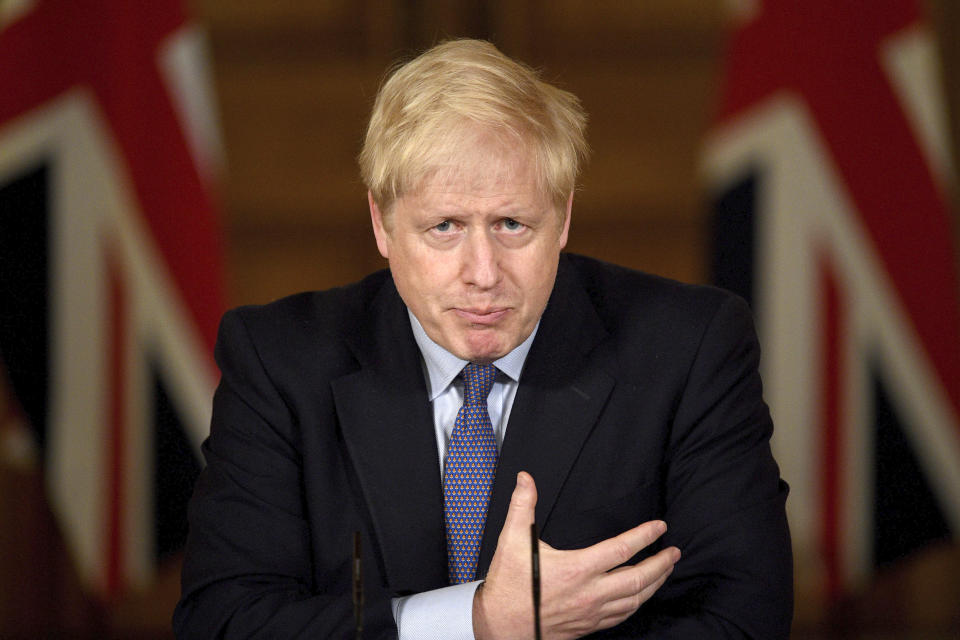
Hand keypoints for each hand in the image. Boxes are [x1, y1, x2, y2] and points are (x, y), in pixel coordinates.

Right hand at [473, 471, 680, 639]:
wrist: (500, 625)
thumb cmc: (508, 584)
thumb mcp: (512, 539)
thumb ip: (523, 505)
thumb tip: (525, 478)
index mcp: (577, 569)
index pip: (622, 549)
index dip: (645, 536)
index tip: (659, 526)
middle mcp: (590, 593)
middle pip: (639, 579)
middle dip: (661, 564)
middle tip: (675, 552)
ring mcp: (592, 612)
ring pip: (635, 600)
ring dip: (655, 584)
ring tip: (666, 571)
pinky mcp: (589, 626)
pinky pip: (623, 615)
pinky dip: (638, 603)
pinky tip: (640, 596)